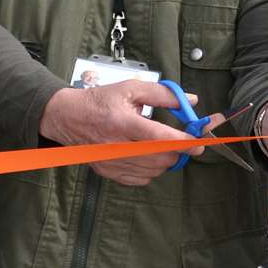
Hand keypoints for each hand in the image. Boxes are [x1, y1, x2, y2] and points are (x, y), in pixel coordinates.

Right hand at [40, 82, 209, 185]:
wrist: (67, 117)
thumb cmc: (100, 100)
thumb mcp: (131, 89)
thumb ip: (163, 94)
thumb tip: (190, 100)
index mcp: (123, 121)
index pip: (160, 137)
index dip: (184, 142)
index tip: (199, 142)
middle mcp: (117, 145)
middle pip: (160, 158)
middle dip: (178, 151)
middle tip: (181, 141)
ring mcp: (112, 162)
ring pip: (153, 170)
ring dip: (166, 160)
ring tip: (161, 145)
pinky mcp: (109, 172)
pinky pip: (141, 179)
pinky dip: (151, 170)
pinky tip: (147, 156)